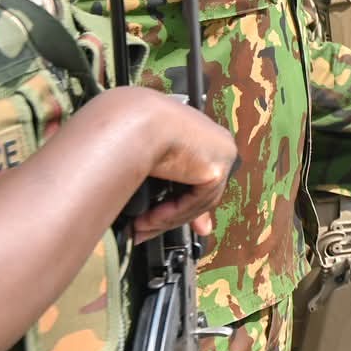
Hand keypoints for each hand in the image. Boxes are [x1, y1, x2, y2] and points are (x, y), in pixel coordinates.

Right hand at [112, 87, 239, 241]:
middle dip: (173, 215)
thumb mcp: (154, 163)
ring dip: (166, 218)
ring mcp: (221, 153)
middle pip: (202, 190)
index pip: (201, 175)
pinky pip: (197, 202)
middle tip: (145, 229)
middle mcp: (216, 141)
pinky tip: (150, 218)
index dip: (183, 201)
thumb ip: (170, 189)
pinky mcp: (217, 167)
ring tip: (139, 226)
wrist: (130, 121)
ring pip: (200, 200)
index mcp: (202, 133)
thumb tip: (187, 221)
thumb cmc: (130, 130)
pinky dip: (172, 214)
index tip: (163, 219)